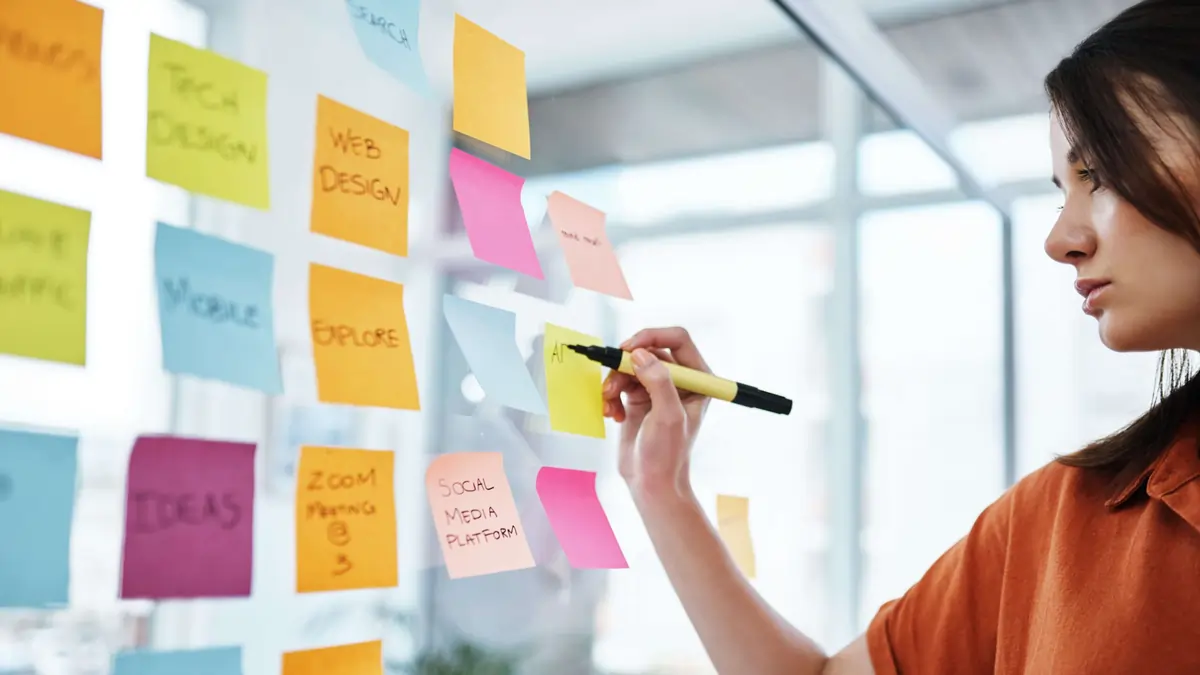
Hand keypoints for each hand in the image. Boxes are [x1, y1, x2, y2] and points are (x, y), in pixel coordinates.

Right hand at [602, 327, 710, 500]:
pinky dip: (611, 395)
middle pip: (648, 351)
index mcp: (698, 380)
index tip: (629, 348)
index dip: (652, 337)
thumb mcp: (667, 416)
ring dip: (615, 382)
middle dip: (626, 365)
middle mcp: (680, 381)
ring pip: (630, 366)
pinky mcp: (639, 399)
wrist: (651, 483)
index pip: (678, 340)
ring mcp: (658, 389)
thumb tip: (640, 354)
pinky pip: (620, 382)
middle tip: (612, 383)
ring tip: (609, 404)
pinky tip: (613, 414)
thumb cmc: (667, 455)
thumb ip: (658, 382)